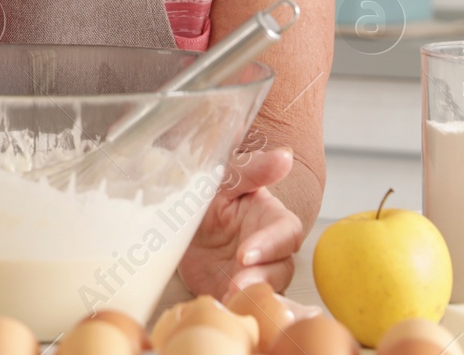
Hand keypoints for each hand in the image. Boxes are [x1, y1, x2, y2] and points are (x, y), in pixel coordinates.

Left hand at [179, 148, 303, 298]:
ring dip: (250, 294)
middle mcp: (269, 248)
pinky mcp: (238, 291)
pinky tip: (223, 305)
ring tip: (229, 294)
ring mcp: (254, 272)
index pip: (286, 232)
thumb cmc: (207, 196)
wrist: (177, 222)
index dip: (270, 244)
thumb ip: (251, 170)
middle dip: (261, 276)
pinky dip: (237, 307)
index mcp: (270, 218)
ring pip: (267, 289)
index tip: (245, 253)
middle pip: (281, 267)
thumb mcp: (222, 179)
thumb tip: (285, 156)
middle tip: (236, 281)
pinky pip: (246, 304)